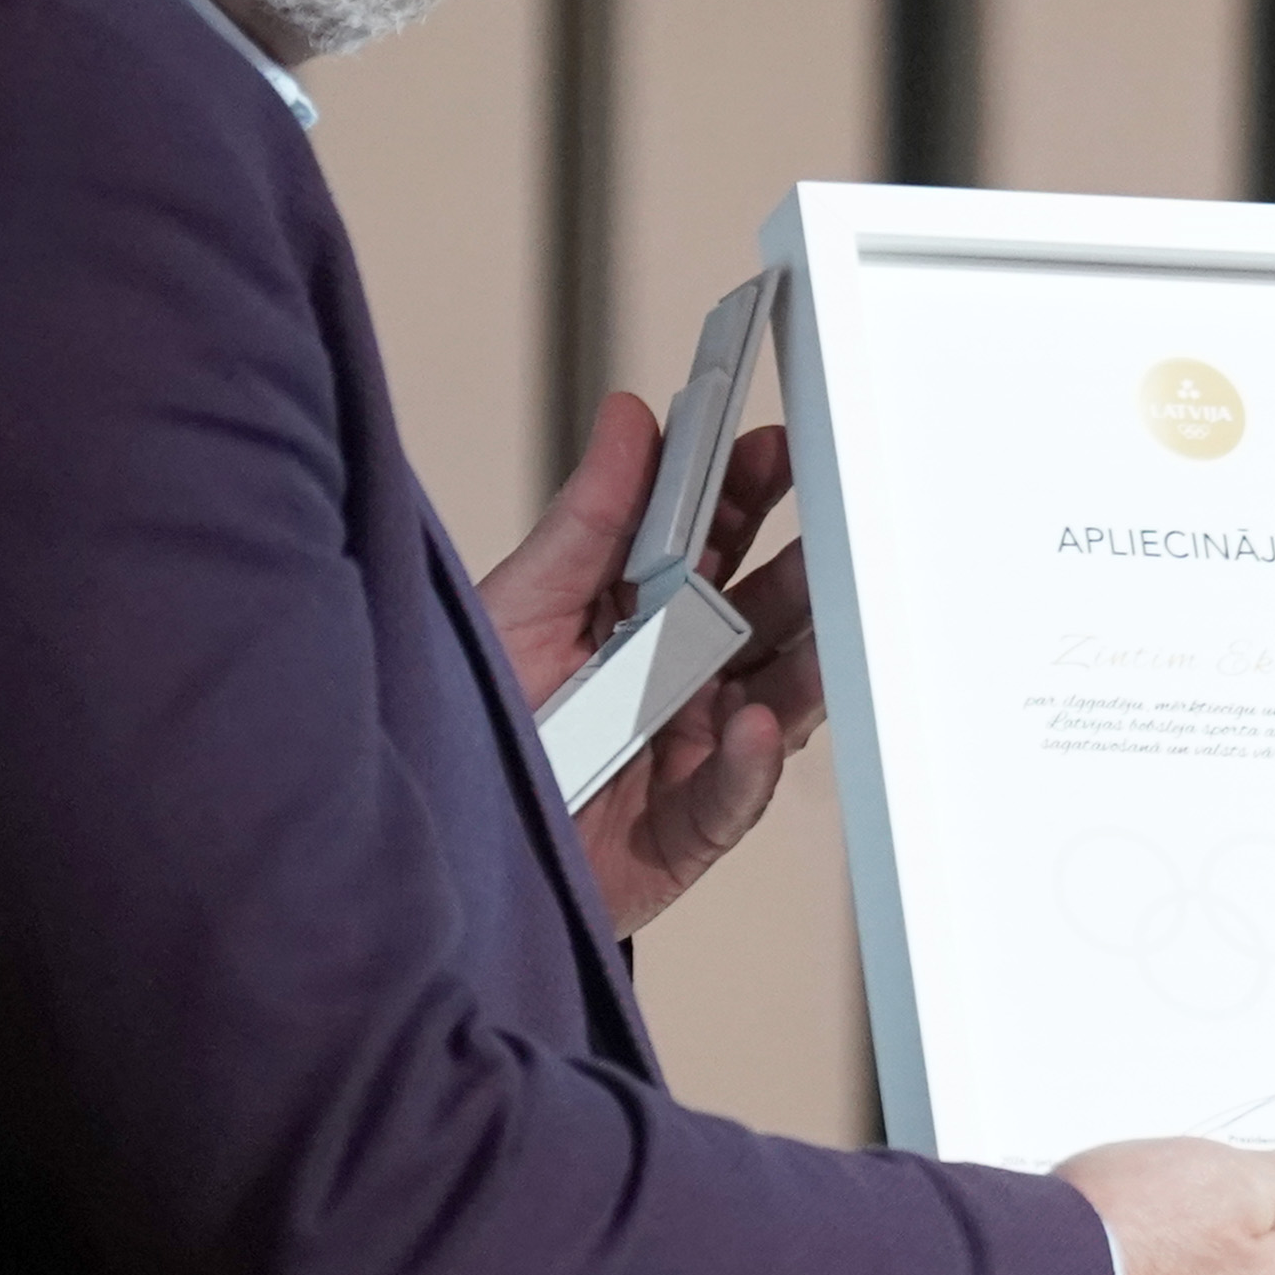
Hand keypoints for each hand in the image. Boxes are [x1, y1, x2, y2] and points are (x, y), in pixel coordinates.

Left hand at [478, 393, 834, 935]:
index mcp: (632, 615)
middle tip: (836, 527)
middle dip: (800, 569)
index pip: (711, 543)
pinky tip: (753, 728)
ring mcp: (687, 753)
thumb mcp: (521, 607)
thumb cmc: (469, 729)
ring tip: (830, 623)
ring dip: (806, 661)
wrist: (439, 854)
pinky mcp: (686, 831)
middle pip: (760, 616)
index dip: (748, 495)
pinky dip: (749, 763)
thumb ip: (588, 519)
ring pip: (774, 700)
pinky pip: (732, 796)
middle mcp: (672, 679)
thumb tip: (631, 420)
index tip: (778, 449)